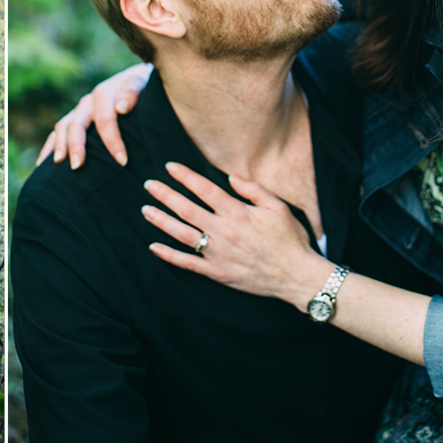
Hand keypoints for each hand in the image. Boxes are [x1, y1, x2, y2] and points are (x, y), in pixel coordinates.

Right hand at [38, 63, 151, 168]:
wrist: (138, 80)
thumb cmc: (144, 87)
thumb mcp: (142, 83)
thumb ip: (134, 92)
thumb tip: (122, 107)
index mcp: (105, 93)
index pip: (105, 119)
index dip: (112, 141)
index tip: (122, 161)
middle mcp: (88, 101)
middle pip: (77, 124)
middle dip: (78, 146)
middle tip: (79, 166)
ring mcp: (79, 111)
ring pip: (63, 127)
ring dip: (60, 145)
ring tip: (60, 163)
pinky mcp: (74, 119)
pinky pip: (57, 132)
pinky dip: (50, 146)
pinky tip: (44, 164)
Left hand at [141, 162, 324, 305]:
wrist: (297, 276)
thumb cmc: (290, 240)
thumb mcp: (278, 207)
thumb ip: (253, 189)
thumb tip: (230, 177)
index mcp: (237, 213)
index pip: (204, 189)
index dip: (185, 176)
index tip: (169, 167)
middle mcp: (223, 231)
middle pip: (186, 209)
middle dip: (165, 195)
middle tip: (148, 185)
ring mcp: (218, 253)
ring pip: (182, 234)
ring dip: (161, 221)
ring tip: (146, 210)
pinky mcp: (217, 272)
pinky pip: (188, 263)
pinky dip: (169, 255)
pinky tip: (154, 246)